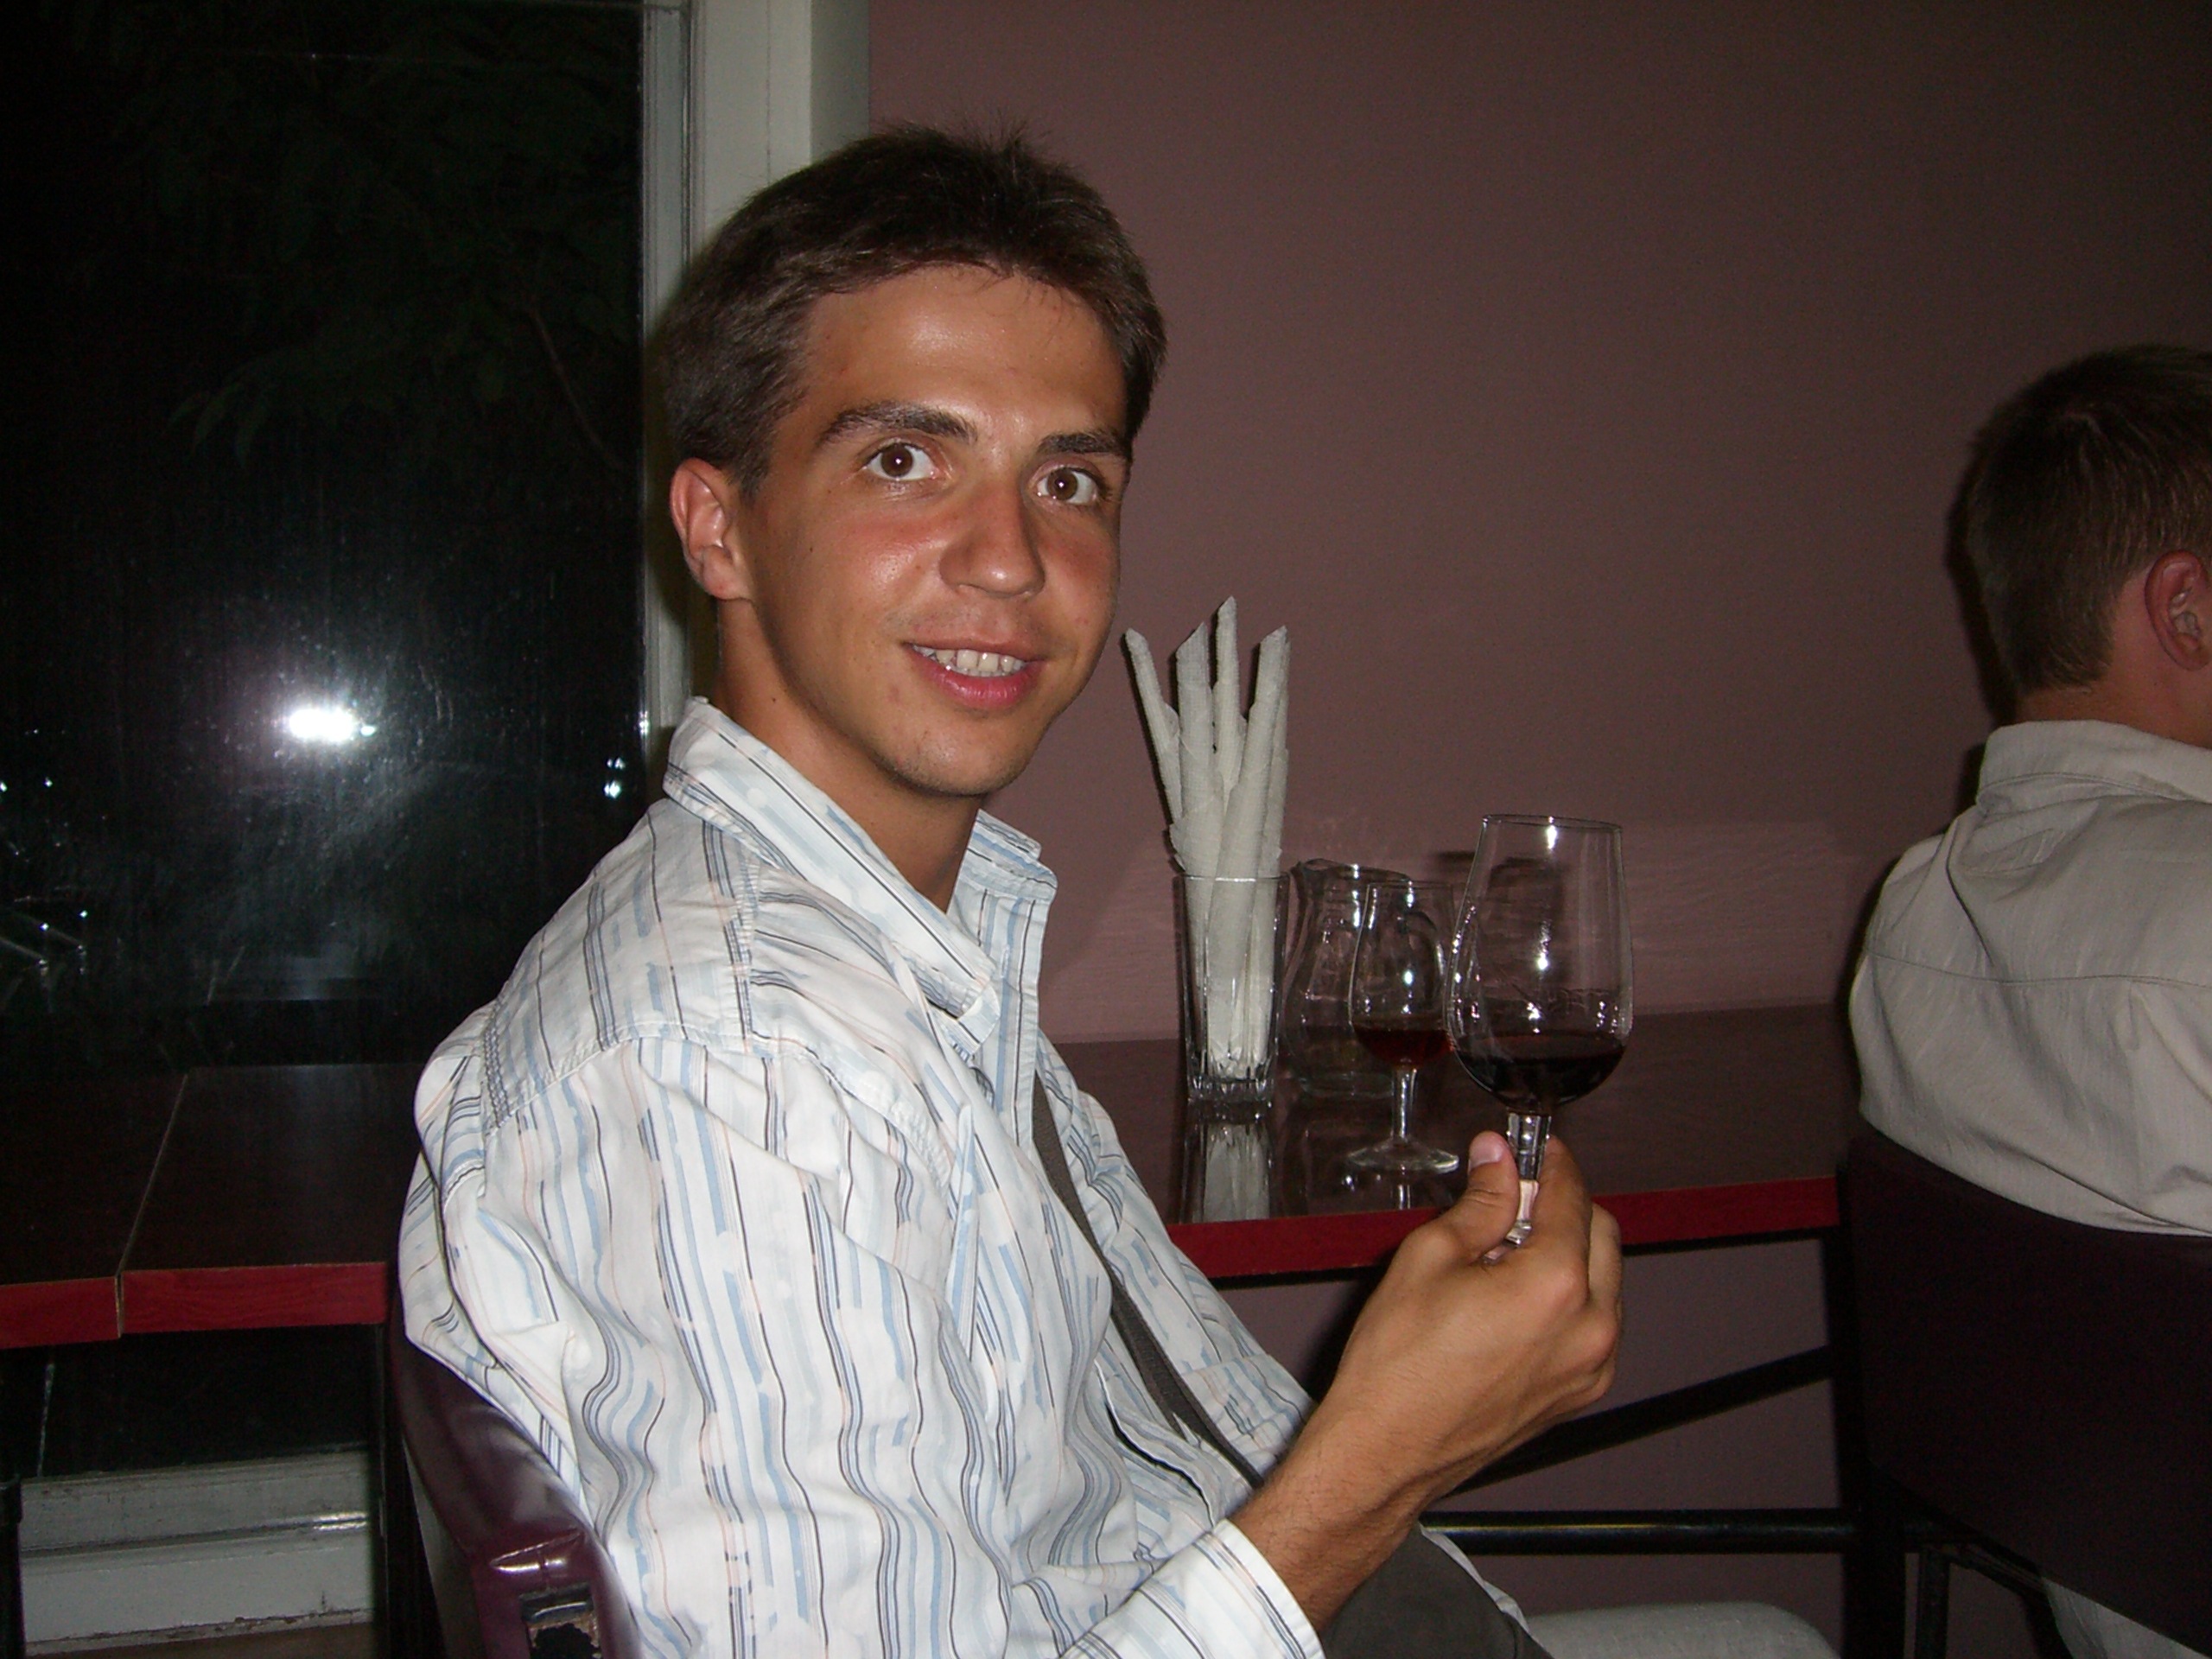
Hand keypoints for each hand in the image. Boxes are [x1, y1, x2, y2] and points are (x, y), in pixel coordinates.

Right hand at [1233, 1131, 1621, 1627]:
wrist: (1387, 1451)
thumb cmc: (1398, 1362)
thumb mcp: (1430, 1257)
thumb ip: (1480, 1201)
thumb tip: (1498, 1156)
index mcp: (1557, 1285)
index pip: (1573, 1198)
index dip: (1552, 1163)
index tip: (1534, 1149)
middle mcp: (1591, 1328)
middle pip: (1603, 1235)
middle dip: (1563, 1209)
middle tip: (1509, 1203)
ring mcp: (1593, 1367)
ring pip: (1603, 1282)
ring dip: (1568, 1255)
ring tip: (1501, 1261)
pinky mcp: (1582, 1394)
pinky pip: (1592, 1326)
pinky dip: (1567, 1301)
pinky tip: (1511, 1304)